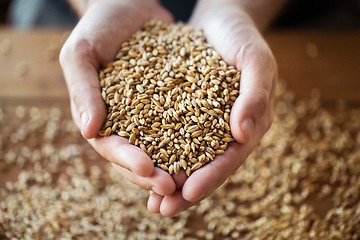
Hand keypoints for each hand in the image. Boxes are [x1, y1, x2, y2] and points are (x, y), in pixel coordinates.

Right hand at [60, 0, 175, 195]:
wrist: (129, 5)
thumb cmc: (99, 28)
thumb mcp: (81, 53)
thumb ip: (83, 89)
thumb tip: (90, 130)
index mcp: (101, 117)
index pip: (112, 148)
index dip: (128, 161)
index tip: (148, 170)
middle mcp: (127, 122)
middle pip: (138, 157)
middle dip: (154, 175)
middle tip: (174, 188)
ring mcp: (151, 115)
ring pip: (163, 149)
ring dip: (176, 167)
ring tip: (193, 181)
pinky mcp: (173, 102)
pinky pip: (184, 124)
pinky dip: (194, 140)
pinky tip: (211, 150)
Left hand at [147, 0, 276, 215]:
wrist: (220, 21)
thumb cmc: (242, 38)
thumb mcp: (256, 61)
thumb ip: (255, 95)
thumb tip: (244, 136)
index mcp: (248, 125)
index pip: (231, 157)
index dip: (212, 177)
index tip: (189, 192)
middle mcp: (225, 130)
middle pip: (206, 166)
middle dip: (186, 190)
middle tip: (163, 210)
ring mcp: (204, 124)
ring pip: (186, 158)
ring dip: (168, 180)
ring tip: (149, 203)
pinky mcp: (183, 112)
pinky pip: (169, 136)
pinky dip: (157, 153)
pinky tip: (139, 165)